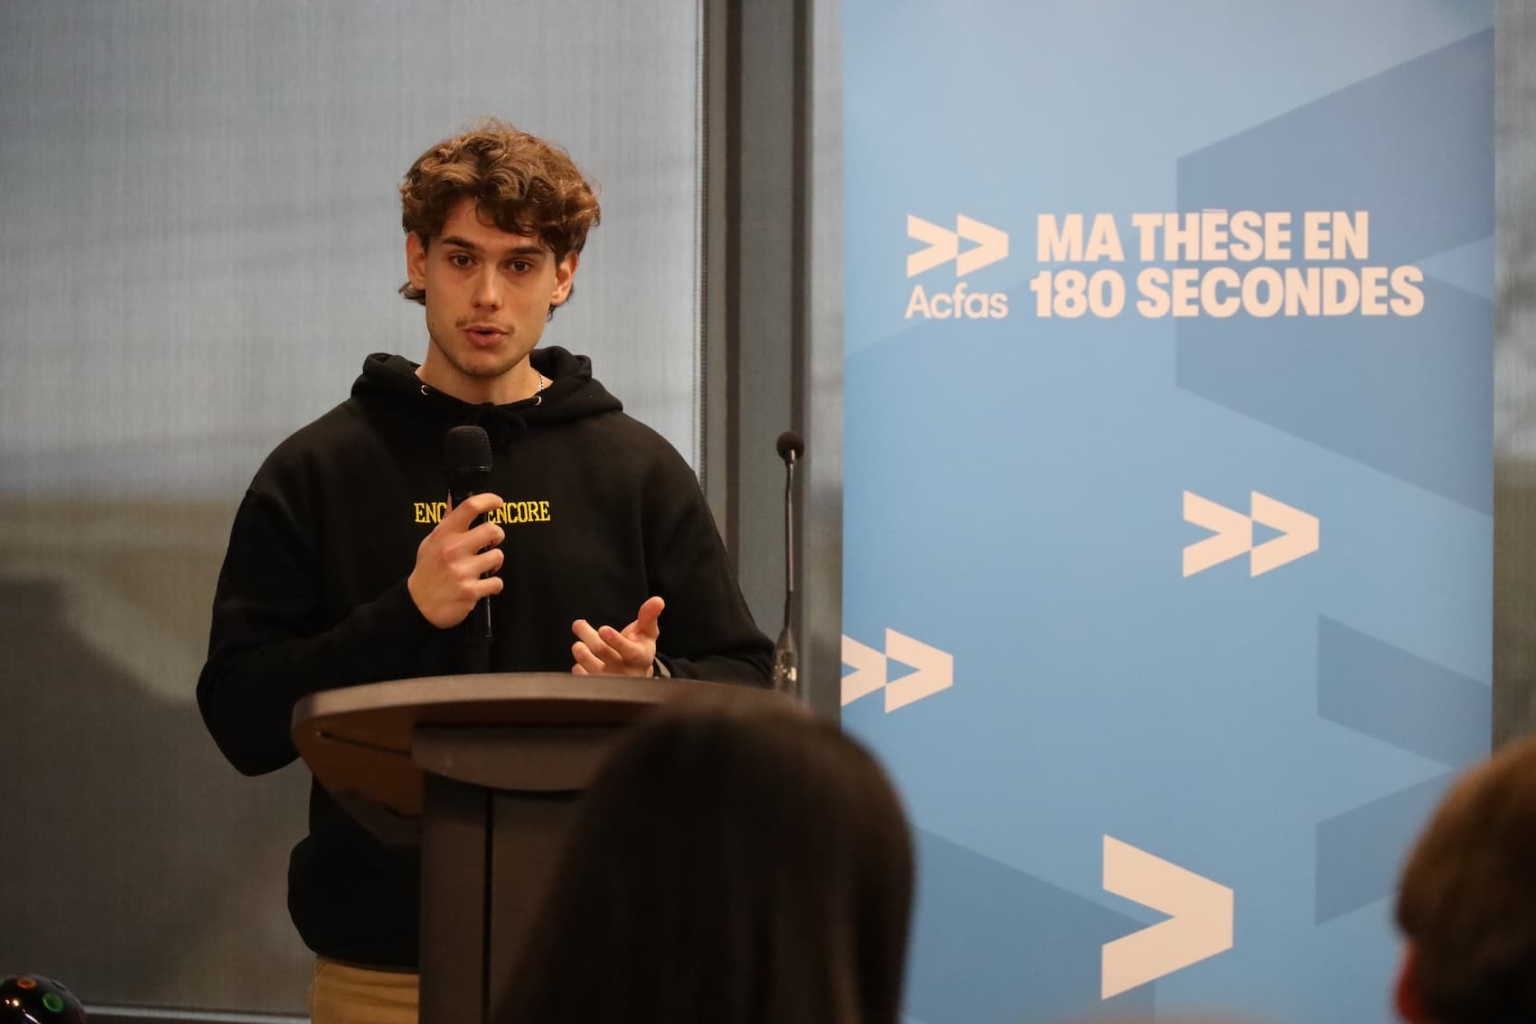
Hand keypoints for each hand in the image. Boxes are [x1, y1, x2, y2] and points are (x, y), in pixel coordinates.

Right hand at [408, 492, 505, 627]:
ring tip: (483, 567)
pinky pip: (496, 582)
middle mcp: (453, 550)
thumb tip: (453, 496)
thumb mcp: (431, 541)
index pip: (470, 507)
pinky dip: (493, 585)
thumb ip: (447, 520)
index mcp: (444, 534)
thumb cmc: (428, 569)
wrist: (418, 604)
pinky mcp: (470, 591)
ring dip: (494, 563)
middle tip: (490, 543)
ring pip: (498, 556)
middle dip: (497, 536)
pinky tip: (482, 584)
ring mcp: (462, 571)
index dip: (489, 500)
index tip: (497, 502)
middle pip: (493, 530)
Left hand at [571, 596, 664, 676]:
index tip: (603, 629)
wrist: (634, 677)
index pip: (627, 650)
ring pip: (588, 663)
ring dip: (580, 650)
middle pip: (602, 650)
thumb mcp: (648, 633)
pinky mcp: (596, 688)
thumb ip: (649, 616)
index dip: (615, 640)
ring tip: (579, 644)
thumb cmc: (640, 649)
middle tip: (579, 624)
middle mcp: (625, 671)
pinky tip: (582, 662)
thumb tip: (658, 600)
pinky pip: (581, 676)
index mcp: (640, 657)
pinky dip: (578, 667)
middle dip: (588, 634)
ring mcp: (610, 681)